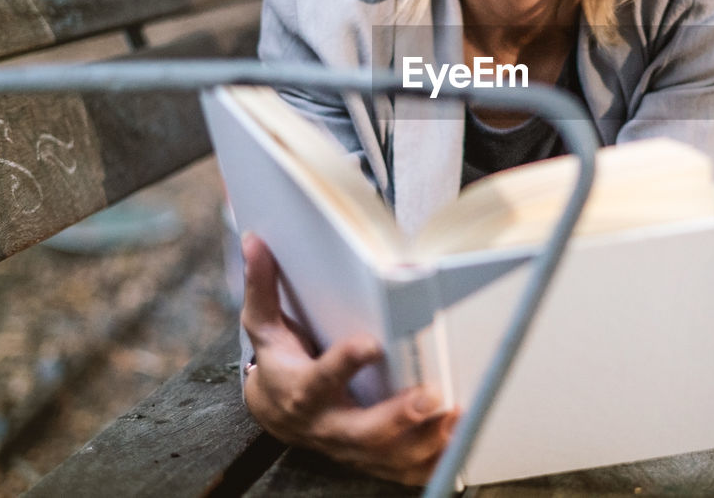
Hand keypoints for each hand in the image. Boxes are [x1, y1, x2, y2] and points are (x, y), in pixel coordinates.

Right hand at [239, 232, 457, 484]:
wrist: (278, 415)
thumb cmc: (281, 364)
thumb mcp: (264, 326)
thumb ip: (263, 286)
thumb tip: (254, 241)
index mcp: (304, 391)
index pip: (323, 378)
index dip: (345, 363)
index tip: (371, 344)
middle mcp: (329, 425)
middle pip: (362, 431)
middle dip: (396, 418)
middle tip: (429, 396)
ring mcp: (352, 448)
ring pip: (389, 457)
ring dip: (425, 442)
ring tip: (456, 416)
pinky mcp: (373, 460)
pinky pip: (405, 471)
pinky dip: (434, 463)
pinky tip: (460, 442)